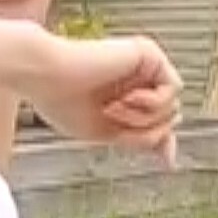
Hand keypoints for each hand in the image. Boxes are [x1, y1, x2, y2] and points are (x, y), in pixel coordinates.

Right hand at [20, 34, 182, 166]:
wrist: (44, 74)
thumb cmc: (61, 102)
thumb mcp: (106, 133)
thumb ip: (140, 140)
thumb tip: (170, 159)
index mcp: (124, 94)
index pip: (158, 121)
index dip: (161, 141)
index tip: (165, 164)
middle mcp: (137, 78)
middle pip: (169, 118)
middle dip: (146, 131)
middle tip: (113, 122)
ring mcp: (144, 64)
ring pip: (173, 107)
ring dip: (142, 118)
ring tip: (112, 108)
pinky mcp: (148, 53)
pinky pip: (173, 88)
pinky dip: (151, 103)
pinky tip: (125, 98)